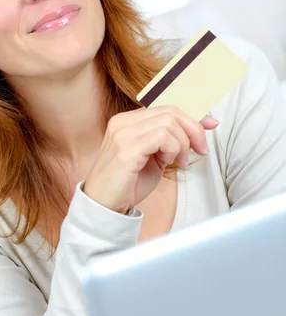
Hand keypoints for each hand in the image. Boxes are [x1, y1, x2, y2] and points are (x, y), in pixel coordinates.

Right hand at [83, 106, 218, 213]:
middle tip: (200, 150)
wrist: (104, 207)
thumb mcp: (154, 158)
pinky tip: (168, 162)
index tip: (211, 124)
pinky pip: (161, 136)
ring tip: (176, 162)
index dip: (193, 115)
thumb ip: (170, 142)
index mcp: (128, 121)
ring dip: (182, 144)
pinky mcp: (125, 148)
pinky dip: (172, 148)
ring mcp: (122, 133)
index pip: (166, 108)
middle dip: (193, 130)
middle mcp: (123, 122)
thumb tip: (198, 130)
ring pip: (168, 122)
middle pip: (171, 111)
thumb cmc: (128, 185)